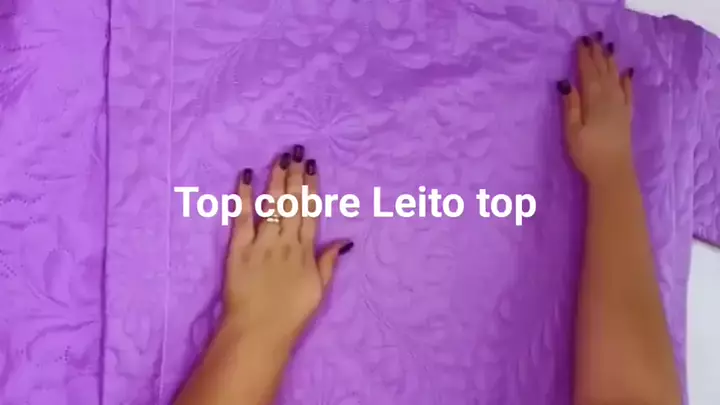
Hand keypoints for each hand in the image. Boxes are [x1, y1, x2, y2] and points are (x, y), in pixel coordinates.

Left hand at [222, 145, 352, 346]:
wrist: (259, 332)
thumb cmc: (291, 315)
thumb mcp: (319, 290)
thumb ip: (328, 262)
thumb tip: (344, 240)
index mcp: (306, 251)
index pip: (310, 212)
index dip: (311, 188)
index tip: (312, 166)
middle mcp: (286, 242)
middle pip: (292, 203)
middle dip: (294, 175)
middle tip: (295, 151)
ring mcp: (262, 244)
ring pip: (272, 205)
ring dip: (276, 180)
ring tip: (279, 158)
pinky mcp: (239, 249)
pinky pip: (243, 218)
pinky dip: (245, 197)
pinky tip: (246, 177)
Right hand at [558, 32, 635, 186]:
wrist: (612, 172)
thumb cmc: (587, 154)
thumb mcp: (572, 131)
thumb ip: (570, 106)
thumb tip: (565, 83)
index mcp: (593, 101)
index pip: (588, 73)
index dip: (584, 57)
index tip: (580, 42)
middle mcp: (609, 99)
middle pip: (603, 71)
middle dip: (598, 55)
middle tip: (593, 39)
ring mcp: (620, 106)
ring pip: (615, 78)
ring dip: (611, 62)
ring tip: (608, 48)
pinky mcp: (626, 115)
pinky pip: (628, 92)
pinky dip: (626, 80)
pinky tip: (626, 72)